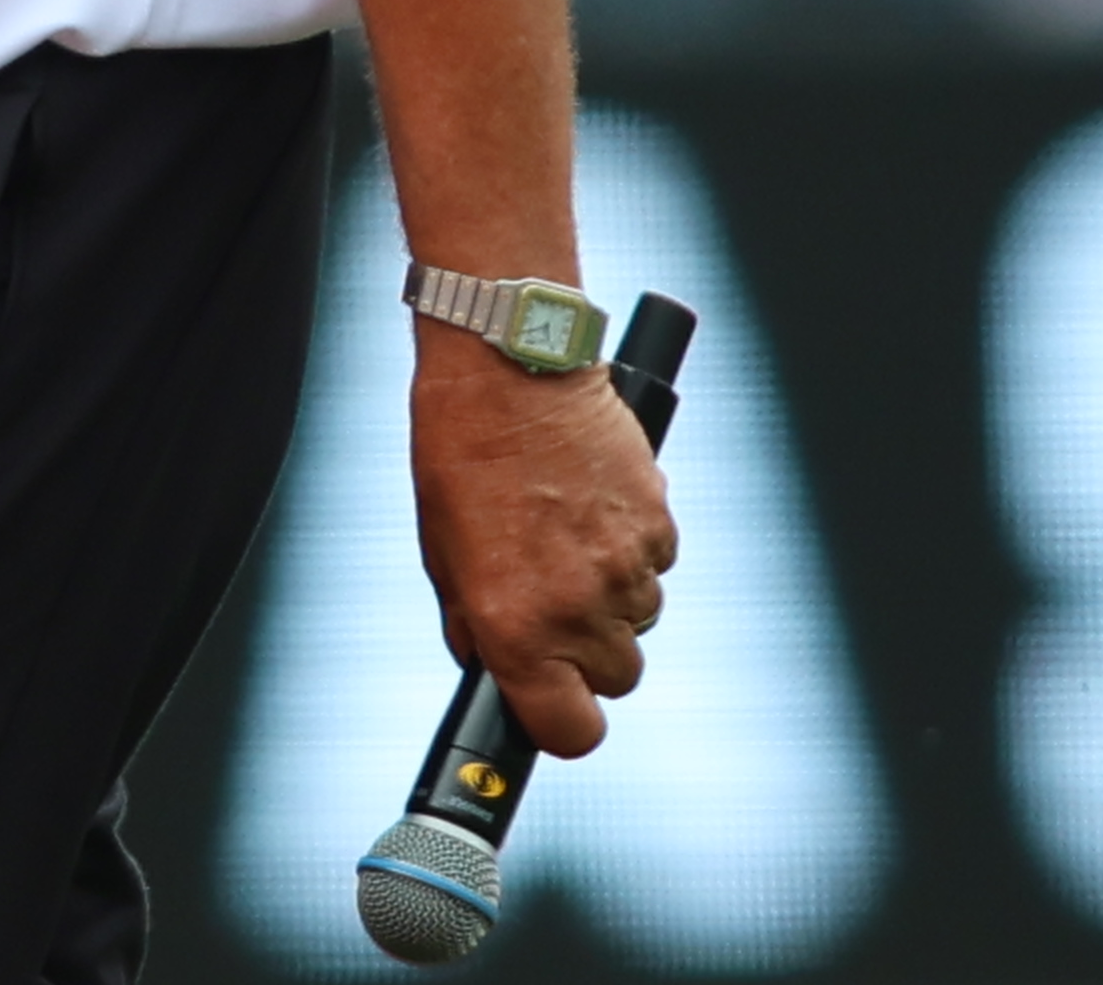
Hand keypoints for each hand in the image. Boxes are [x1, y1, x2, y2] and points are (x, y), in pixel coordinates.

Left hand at [411, 335, 675, 758]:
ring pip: (639, 622)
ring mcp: (625, 567)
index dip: (564, 724)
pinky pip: (655, 567)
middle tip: (554, 604)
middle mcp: (578, 608)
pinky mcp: (658, 523)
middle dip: (589, 655)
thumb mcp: (444, 553)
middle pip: (617, 681)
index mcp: (516, 626)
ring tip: (566, 539)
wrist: (510, 368)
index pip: (572, 733)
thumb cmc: (463, 452)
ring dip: (611, 599)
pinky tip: (590, 508)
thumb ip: (475, 626)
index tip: (555, 707)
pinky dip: (632, 552)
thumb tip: (493, 668)